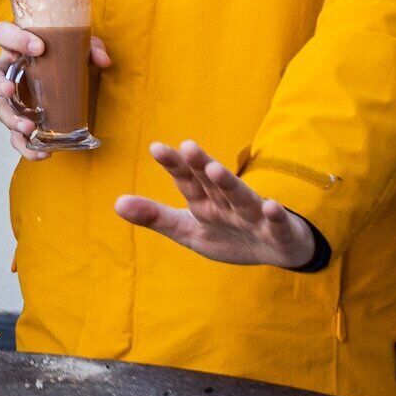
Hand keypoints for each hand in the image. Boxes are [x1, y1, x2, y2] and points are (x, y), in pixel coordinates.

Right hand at [0, 20, 112, 160]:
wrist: (66, 78)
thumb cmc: (63, 57)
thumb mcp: (77, 47)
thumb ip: (91, 48)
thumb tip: (103, 60)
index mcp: (17, 47)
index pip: (3, 34)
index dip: (15, 39)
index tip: (39, 47)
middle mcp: (9, 72)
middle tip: (11, 90)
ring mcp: (13, 99)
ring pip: (1, 109)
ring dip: (11, 119)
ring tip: (28, 127)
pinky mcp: (22, 120)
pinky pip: (16, 137)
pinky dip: (27, 147)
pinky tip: (42, 153)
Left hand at [113, 139, 317, 266]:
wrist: (276, 250)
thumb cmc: (229, 235)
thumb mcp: (188, 230)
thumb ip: (156, 217)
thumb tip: (116, 203)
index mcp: (205, 202)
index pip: (187, 180)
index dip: (174, 165)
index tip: (156, 148)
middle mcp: (227, 202)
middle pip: (212, 183)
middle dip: (200, 166)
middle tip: (187, 146)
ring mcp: (253, 215)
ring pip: (241, 197)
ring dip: (230, 183)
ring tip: (216, 169)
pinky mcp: (278, 231)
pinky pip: (276, 223)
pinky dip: (274, 215)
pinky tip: (270, 206)